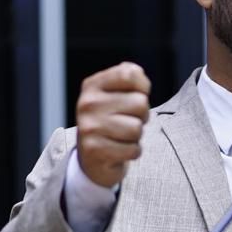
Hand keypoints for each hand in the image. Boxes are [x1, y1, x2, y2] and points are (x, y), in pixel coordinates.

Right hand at [75, 62, 151, 187]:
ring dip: (136, 135)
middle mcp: (88, 103)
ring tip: (123, 136)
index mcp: (93, 85)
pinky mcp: (95, 150)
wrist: (92, 158)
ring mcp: (89, 127)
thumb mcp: (114, 95)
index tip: (137, 95)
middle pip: (140, 103)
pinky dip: (132, 152)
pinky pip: (133, 149)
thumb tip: (137, 73)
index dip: (143, 86)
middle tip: (128, 121)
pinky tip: (120, 149)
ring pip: (137, 128)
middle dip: (142, 115)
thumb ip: (127, 78)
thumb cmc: (110, 122)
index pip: (130, 74)